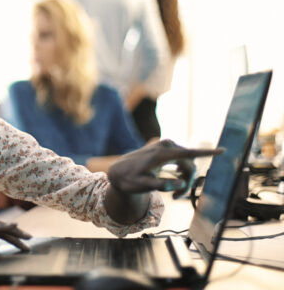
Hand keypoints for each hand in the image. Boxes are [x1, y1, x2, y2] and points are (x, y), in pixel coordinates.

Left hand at [108, 139, 222, 198]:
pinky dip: (181, 173)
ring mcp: (166, 145)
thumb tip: (180, 184)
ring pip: (188, 164)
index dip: (207, 153)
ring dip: (185, 179)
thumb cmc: (130, 180)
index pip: (189, 153)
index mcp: (161, 154)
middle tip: (177, 198)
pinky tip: (174, 183)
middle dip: (188, 182)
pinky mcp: (166, 148)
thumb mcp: (143, 186)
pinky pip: (182, 161)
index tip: (223, 150)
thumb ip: (161, 185)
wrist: (119, 172)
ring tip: (174, 195)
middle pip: (190, 165)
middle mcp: (166, 146)